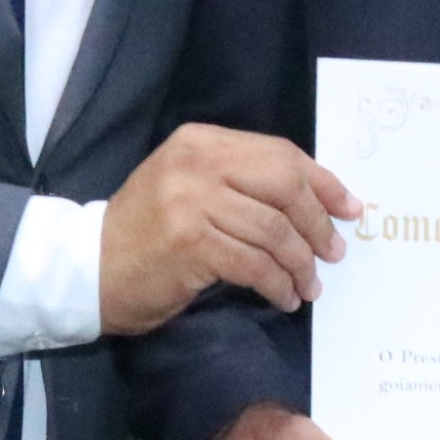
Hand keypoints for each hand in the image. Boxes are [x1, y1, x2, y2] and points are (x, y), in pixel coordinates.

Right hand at [100, 125, 360, 333]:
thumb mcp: (192, 188)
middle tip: (333, 253)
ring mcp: (191, 202)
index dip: (324, 183)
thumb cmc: (148, 233)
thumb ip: (243, 183)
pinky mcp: (189, 243)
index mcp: (202, 142)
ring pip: (274, 230)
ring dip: (300, 264)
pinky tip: (283, 298)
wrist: (88, 268)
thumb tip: (316, 201)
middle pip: (285, 186)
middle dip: (317, 224)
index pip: (281, 155)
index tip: (351, 209)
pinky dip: (277, 284)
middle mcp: (197, 163)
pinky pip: (254, 264)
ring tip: (309, 286)